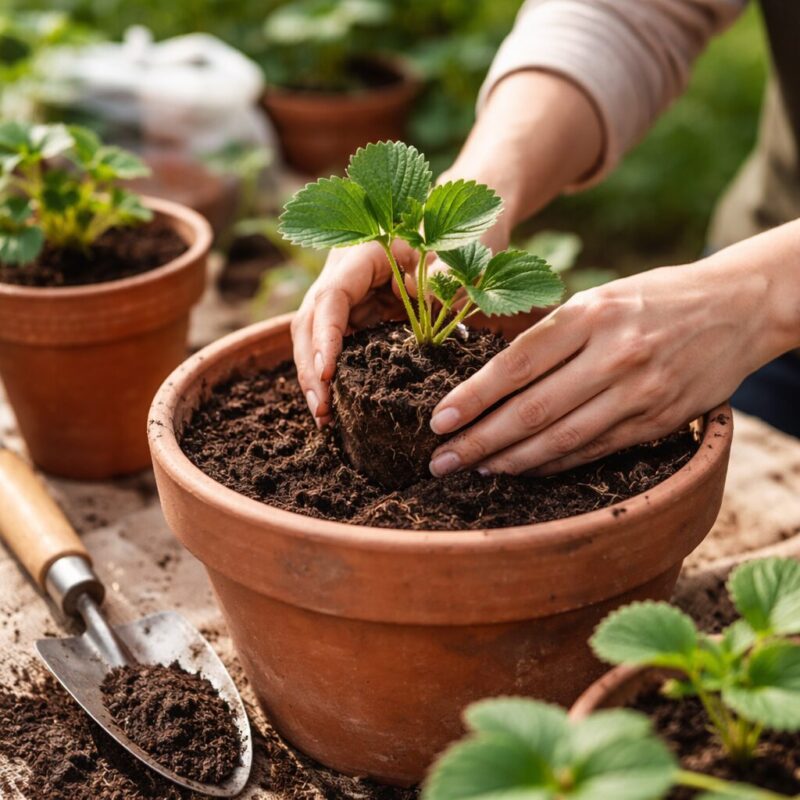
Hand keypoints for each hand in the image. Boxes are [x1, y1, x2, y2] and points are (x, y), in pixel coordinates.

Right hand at [292, 181, 512, 425]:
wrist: (469, 227)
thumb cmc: (466, 234)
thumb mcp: (462, 252)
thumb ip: (445, 274)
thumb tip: (421, 296)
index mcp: (365, 252)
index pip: (331, 296)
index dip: (325, 335)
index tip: (327, 372)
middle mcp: (347, 273)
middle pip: (310, 321)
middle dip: (311, 367)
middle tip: (321, 411)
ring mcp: (351, 296)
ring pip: (316, 336)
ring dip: (316, 376)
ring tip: (324, 418)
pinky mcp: (361, 314)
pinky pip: (339, 344)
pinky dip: (336, 374)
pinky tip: (337, 405)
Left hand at [428, 258, 775, 476]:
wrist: (738, 308)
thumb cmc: (652, 299)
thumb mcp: (599, 297)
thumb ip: (551, 336)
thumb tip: (490, 382)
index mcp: (590, 314)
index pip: (516, 365)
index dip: (473, 398)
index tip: (438, 421)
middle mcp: (613, 355)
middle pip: (532, 410)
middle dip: (480, 441)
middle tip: (442, 460)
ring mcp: (638, 392)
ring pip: (561, 439)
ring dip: (511, 461)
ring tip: (475, 470)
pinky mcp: (656, 422)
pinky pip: (593, 451)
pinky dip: (552, 465)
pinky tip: (522, 470)